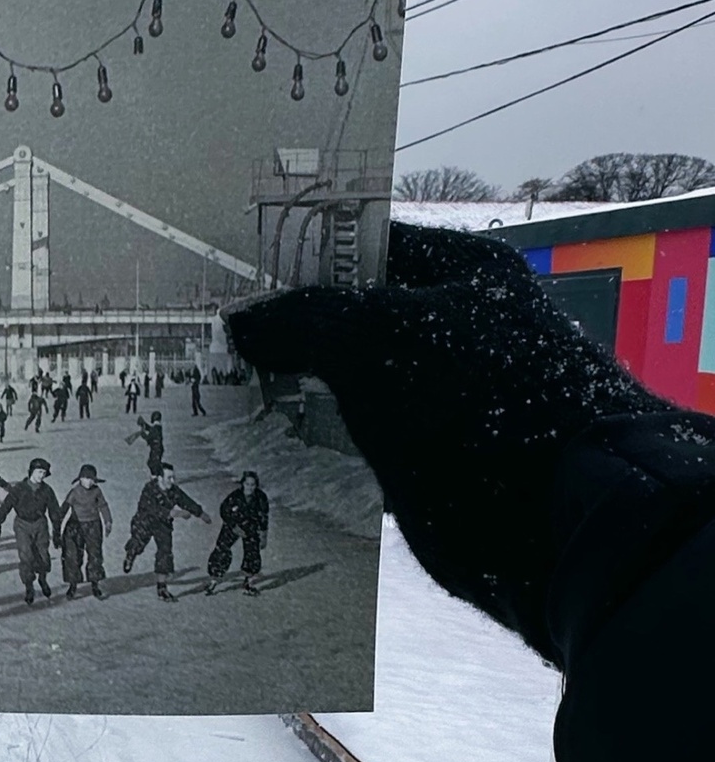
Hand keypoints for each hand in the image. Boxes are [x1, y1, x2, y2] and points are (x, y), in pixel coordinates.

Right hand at [224, 222, 669, 652]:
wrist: (559, 519)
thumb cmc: (474, 399)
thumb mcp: (373, 337)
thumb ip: (299, 319)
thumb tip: (239, 322)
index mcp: (456, 271)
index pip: (360, 242)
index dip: (295, 253)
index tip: (226, 268)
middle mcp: (447, 327)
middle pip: (344, 316)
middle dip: (278, 329)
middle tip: (202, 335)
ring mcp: (434, 396)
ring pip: (340, 383)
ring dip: (284, 394)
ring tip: (206, 392)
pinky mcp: (422, 459)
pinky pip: (348, 442)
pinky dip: (305, 448)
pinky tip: (247, 449)